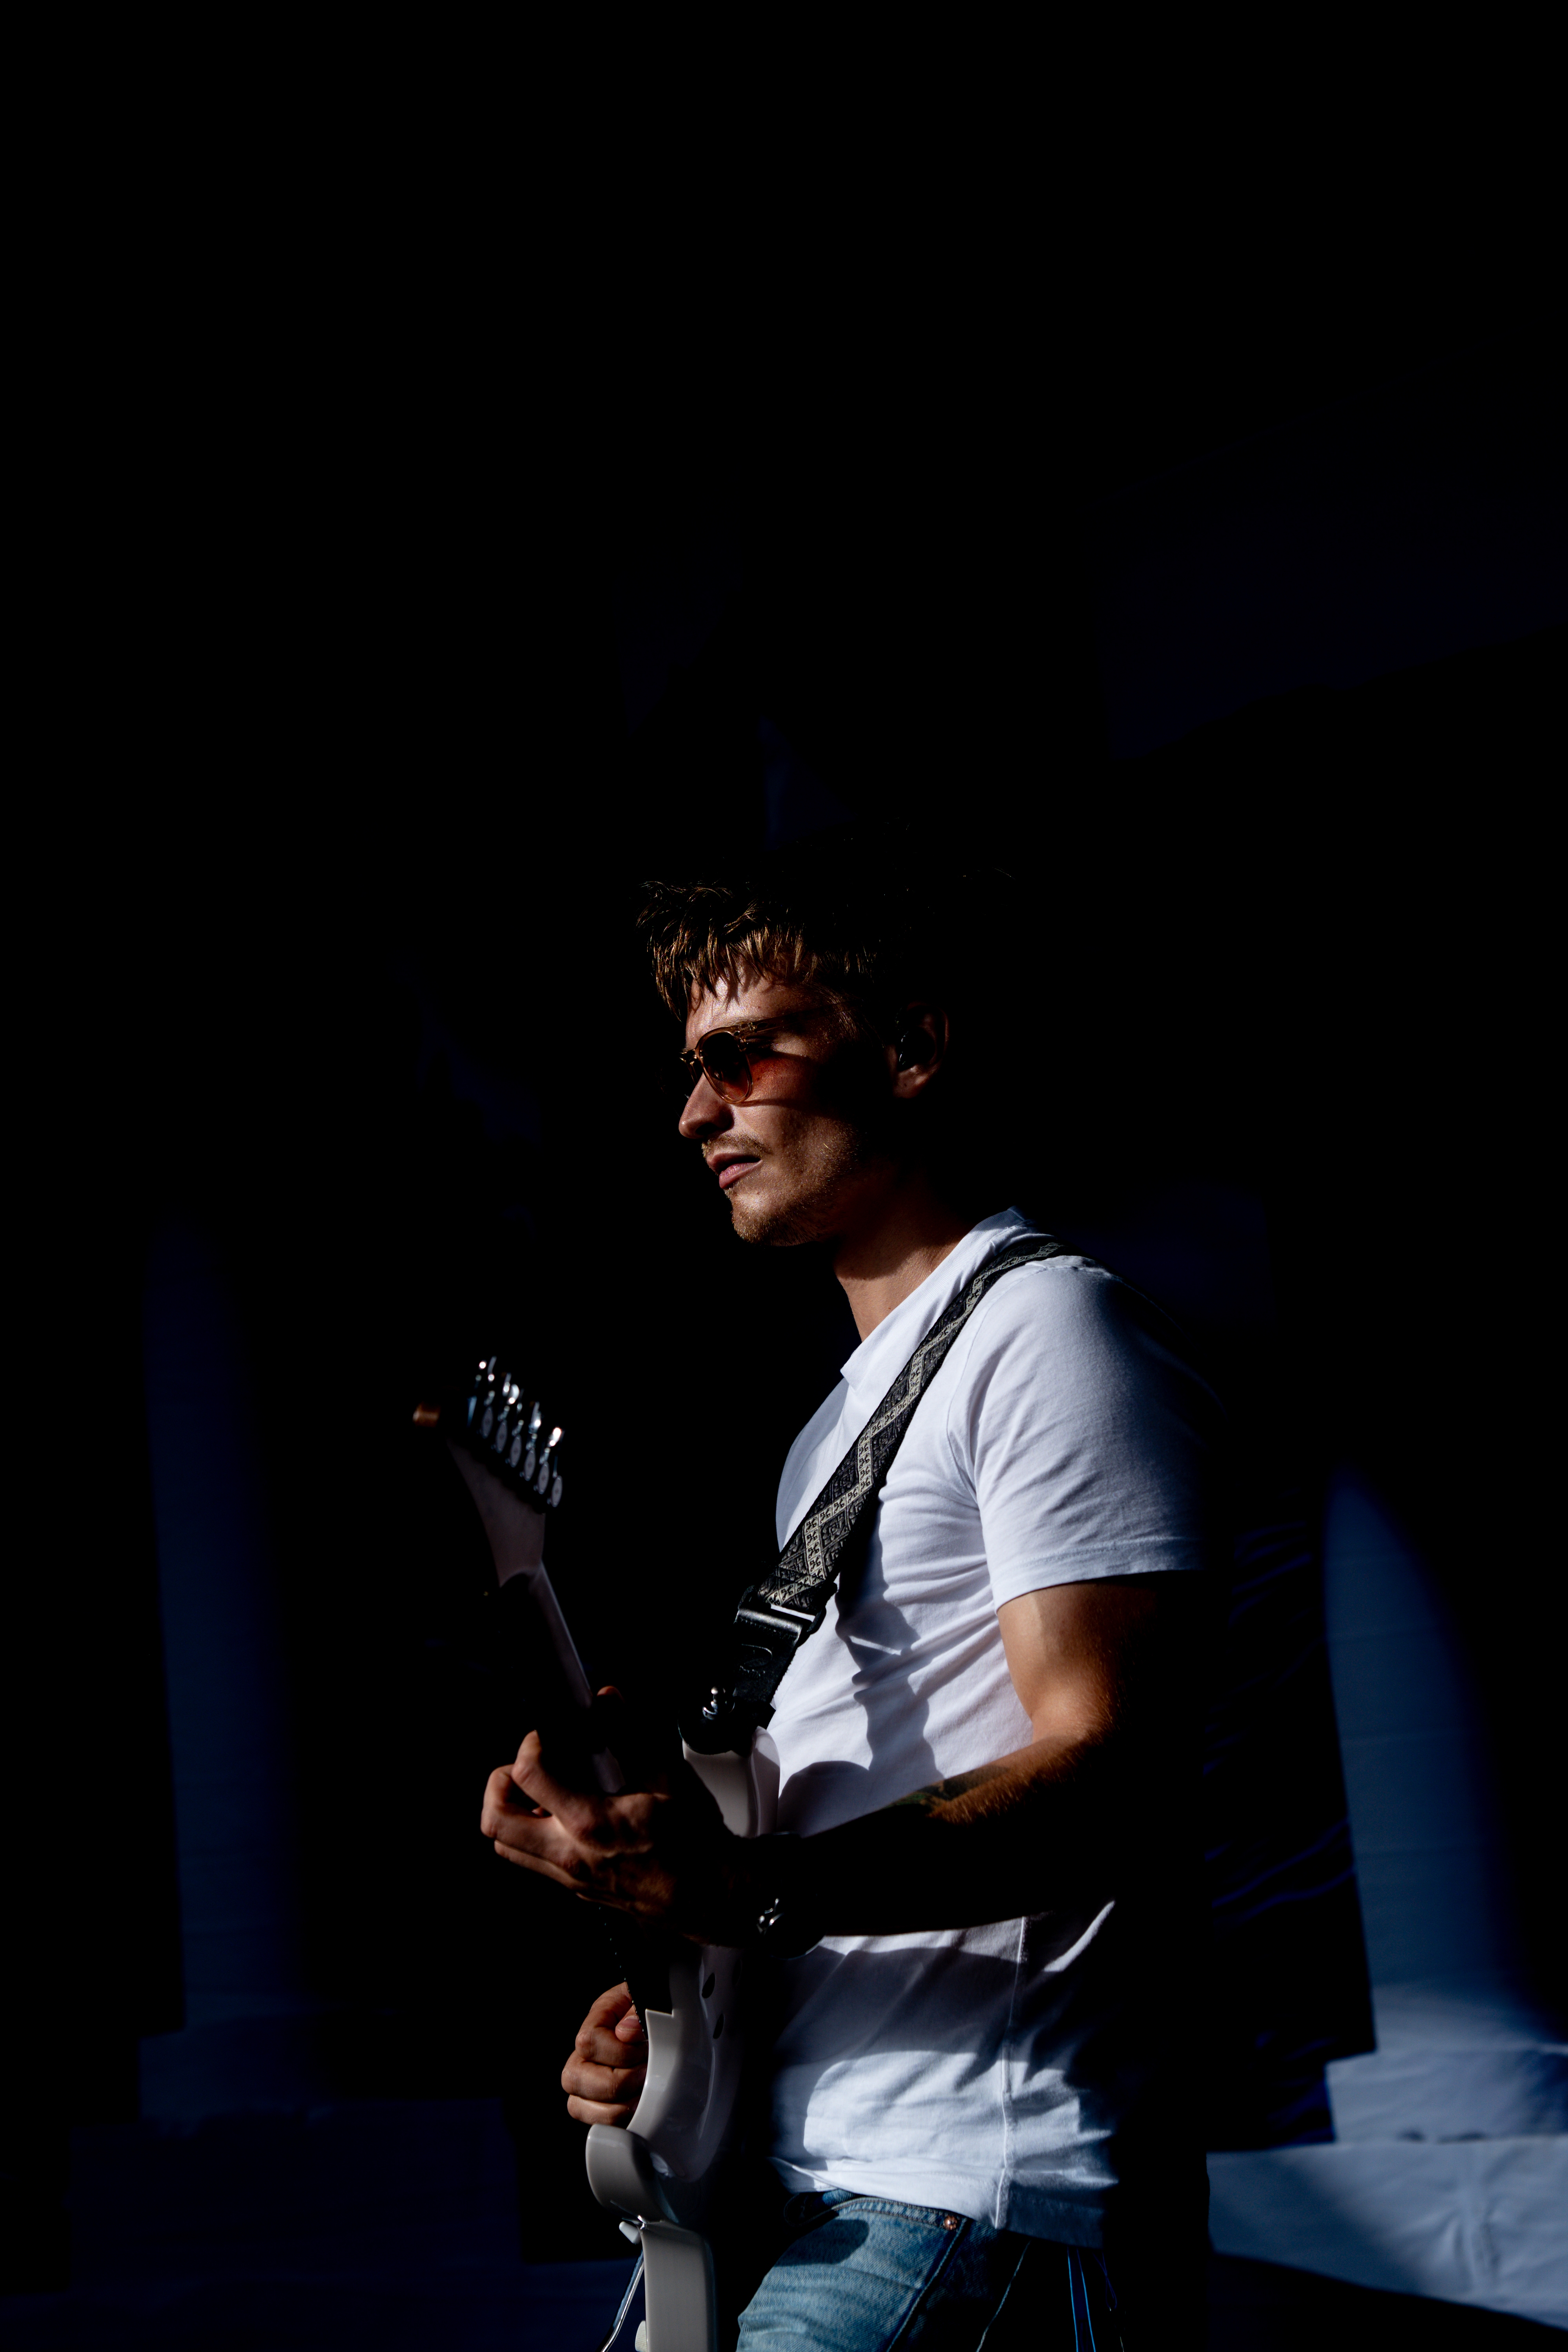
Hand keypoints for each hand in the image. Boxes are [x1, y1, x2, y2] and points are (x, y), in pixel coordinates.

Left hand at [479, 1689, 746, 1940]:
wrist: (714, 1894)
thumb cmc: (696, 1842)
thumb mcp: (666, 1774)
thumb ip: (628, 1733)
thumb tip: (606, 1700)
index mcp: (591, 1824)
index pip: (527, 1775)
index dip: (530, 1745)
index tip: (547, 1737)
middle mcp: (572, 1857)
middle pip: (495, 1823)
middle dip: (500, 1786)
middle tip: (528, 1767)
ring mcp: (572, 1879)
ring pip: (509, 1847)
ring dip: (515, 1814)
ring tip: (545, 1792)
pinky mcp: (579, 1890)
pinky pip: (536, 1862)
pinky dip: (537, 1835)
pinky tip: (569, 1816)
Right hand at [562, 1981, 647, 2126]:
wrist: (669, 2030)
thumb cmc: (658, 2015)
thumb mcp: (651, 2001)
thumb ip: (638, 2012)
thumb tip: (625, 2032)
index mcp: (597, 2019)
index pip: (588, 2041)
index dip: (620, 2052)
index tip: (643, 2051)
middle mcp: (584, 2053)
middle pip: (573, 2077)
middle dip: (617, 2082)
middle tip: (645, 2076)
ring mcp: (587, 2082)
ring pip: (577, 2106)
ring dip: (617, 2107)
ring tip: (643, 2095)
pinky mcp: (597, 2107)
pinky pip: (595, 2124)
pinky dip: (618, 2122)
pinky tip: (639, 2109)